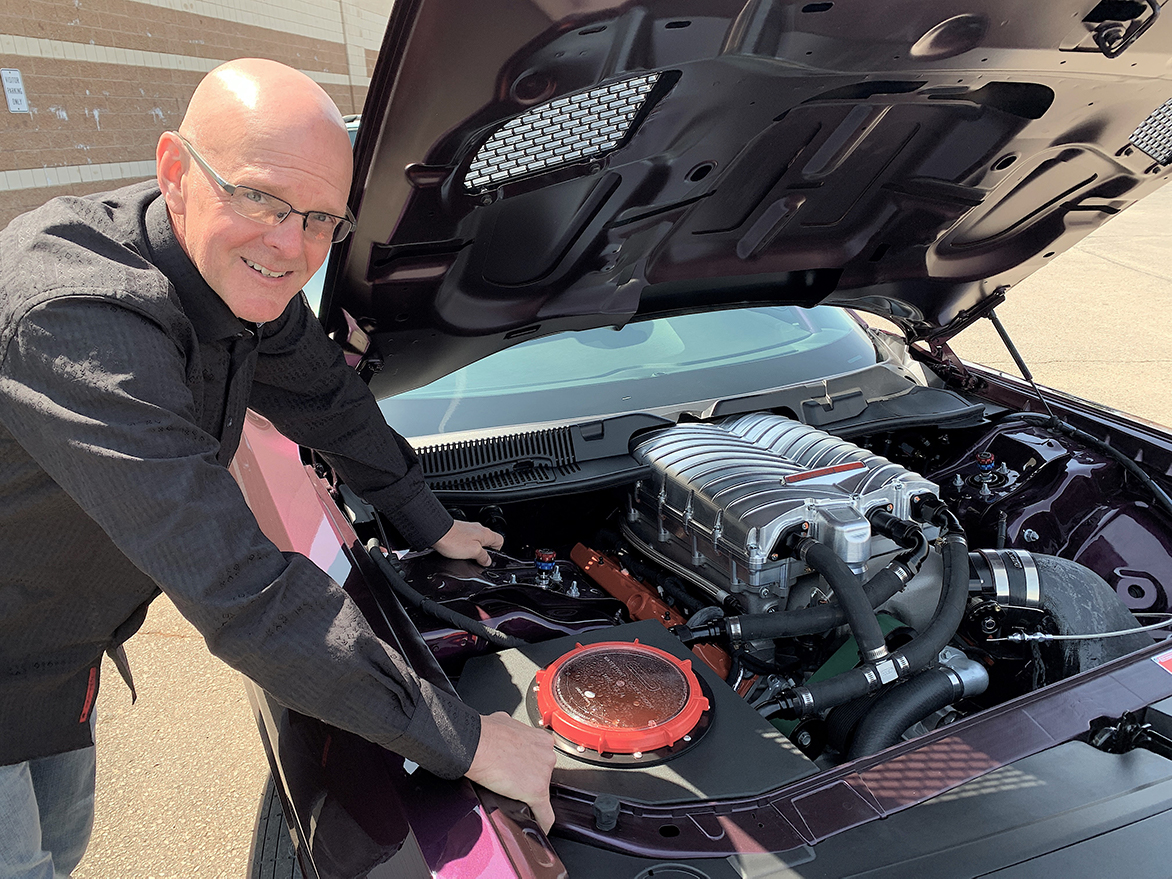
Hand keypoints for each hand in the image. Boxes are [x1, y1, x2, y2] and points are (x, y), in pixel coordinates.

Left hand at [432, 520, 502, 565]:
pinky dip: (464, 546)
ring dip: (472, 549)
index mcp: (486, 534)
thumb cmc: (453, 540)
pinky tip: (457, 550)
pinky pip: (466, 539)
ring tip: (465, 555)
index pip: (500, 541)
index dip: (497, 552)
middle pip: (488, 541)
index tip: (488, 559)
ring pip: (477, 541)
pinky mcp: (459, 530)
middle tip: (476, 559)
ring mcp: (468, 529)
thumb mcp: (473, 552)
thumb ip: (483, 557)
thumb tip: (487, 561)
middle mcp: (479, 529)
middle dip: (483, 552)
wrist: (436, 532)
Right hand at [466, 712, 556, 831]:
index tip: (523, 769)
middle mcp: (547, 755)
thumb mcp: (504, 722)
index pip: (541, 757)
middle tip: (511, 778)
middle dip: (529, 777)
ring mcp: (544, 774)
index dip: (530, 764)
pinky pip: (545, 814)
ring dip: (528, 794)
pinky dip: (542, 822)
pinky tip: (539, 826)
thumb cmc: (485, 734)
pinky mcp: (537, 792)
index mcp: (541, 739)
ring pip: (540, 791)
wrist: (477, 745)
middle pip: (543, 773)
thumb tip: (506, 732)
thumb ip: (514, 731)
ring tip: (510, 793)